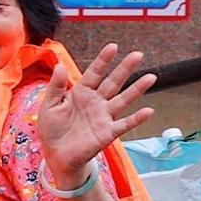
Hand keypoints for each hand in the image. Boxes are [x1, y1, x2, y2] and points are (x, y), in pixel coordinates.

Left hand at [32, 44, 155, 184]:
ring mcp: (104, 117)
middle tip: (138, 54)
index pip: (94, 73)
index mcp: (81, 93)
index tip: (113, 46)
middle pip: (113, 82)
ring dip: (137, 89)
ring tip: (151, 77)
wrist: (56, 154)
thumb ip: (55, 86)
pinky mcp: (107, 133)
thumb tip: (59, 65)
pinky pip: (124, 124)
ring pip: (123, 100)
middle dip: (125, 68)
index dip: (103, 60)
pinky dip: (136, 118)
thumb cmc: (52, 128)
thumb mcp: (49, 104)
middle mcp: (96, 102)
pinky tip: (148, 110)